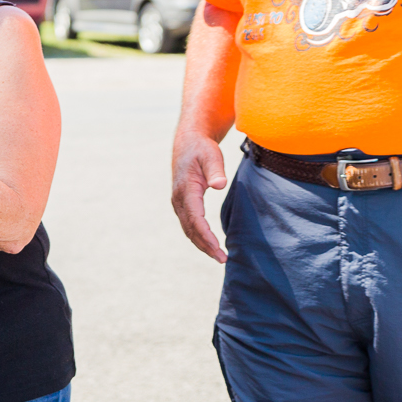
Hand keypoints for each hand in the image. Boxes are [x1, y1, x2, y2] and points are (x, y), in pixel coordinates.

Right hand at [171, 129, 228, 262]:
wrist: (188, 142)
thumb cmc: (202, 149)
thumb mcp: (211, 155)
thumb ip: (216, 170)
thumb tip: (219, 185)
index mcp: (186, 189)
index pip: (196, 219)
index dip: (206, 236)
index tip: (218, 249)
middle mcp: (179, 199)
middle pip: (191, 229)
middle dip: (205, 246)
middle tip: (223, 259)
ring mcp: (179, 202)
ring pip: (188, 229)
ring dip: (201, 244)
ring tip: (218, 255)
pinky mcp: (182, 203)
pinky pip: (189, 224)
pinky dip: (198, 236)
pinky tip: (209, 243)